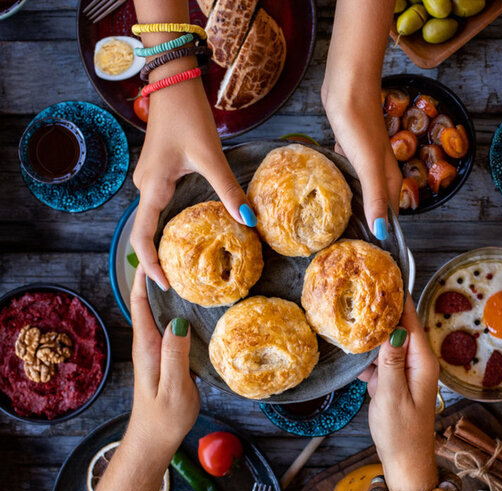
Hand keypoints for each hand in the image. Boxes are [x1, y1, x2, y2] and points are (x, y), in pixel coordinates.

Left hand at [126, 267, 199, 456]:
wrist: (154, 441)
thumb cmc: (164, 418)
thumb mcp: (173, 386)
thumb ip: (174, 355)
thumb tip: (177, 321)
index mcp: (147, 345)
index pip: (140, 301)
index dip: (145, 274)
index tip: (156, 248)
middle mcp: (148, 342)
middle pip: (148, 299)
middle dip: (157, 272)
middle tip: (175, 246)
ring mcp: (156, 349)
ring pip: (160, 309)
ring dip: (169, 287)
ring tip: (186, 265)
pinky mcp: (166, 356)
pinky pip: (170, 322)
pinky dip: (179, 306)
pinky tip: (194, 301)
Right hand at [130, 80, 254, 290]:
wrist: (174, 83)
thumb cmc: (188, 117)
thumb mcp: (211, 157)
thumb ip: (228, 190)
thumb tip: (249, 221)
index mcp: (152, 187)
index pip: (143, 236)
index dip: (150, 264)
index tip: (165, 286)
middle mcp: (145, 186)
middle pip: (146, 231)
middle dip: (158, 259)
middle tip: (178, 284)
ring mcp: (151, 178)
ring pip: (154, 218)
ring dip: (165, 242)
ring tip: (184, 265)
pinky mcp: (160, 171)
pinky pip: (162, 205)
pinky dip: (172, 223)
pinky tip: (190, 232)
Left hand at [323, 83, 401, 241]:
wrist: (347, 85)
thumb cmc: (359, 122)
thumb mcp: (368, 165)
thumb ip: (375, 198)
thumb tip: (382, 232)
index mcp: (389, 178)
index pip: (390, 215)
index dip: (382, 233)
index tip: (368, 253)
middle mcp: (380, 172)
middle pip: (375, 205)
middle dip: (364, 223)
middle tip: (346, 244)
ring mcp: (364, 160)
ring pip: (359, 190)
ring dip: (350, 204)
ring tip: (332, 224)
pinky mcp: (348, 149)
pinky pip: (345, 175)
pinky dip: (338, 185)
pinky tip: (325, 191)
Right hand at [360, 297, 439, 490]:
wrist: (405, 462)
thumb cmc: (401, 432)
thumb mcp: (391, 394)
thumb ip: (391, 360)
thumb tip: (394, 328)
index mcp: (423, 361)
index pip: (411, 320)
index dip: (399, 298)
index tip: (385, 275)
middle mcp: (419, 362)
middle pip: (400, 328)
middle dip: (381, 313)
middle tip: (359, 292)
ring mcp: (408, 372)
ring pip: (389, 344)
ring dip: (372, 337)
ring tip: (350, 319)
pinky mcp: (397, 382)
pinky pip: (384, 361)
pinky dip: (369, 359)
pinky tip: (353, 358)